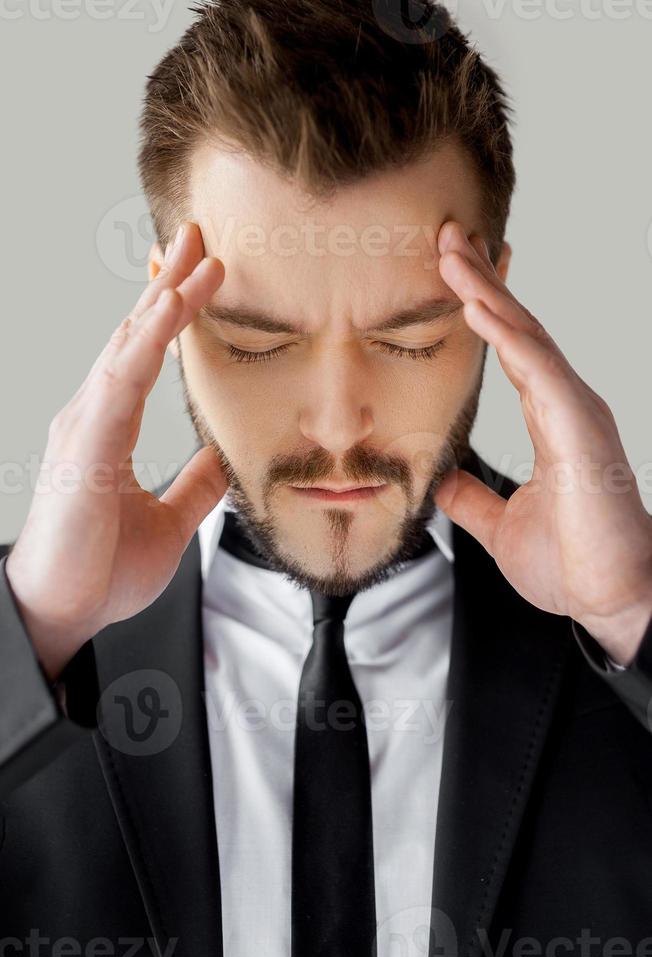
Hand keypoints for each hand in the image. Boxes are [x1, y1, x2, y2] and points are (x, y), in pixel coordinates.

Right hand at [6, 222, 226, 681]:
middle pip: (135, 336)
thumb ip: (196, 486)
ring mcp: (85, 424)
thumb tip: (226, 455)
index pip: (143, 356)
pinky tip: (171, 310)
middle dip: (168, 283)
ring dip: (166, 299)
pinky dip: (149, 341)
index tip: (195, 275)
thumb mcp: (170, 521)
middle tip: (198, 237)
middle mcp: (95, 415)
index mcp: (111, 428)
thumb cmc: (100, 570)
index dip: (167, 312)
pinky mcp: (86, 444)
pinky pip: (123, 381)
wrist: (60, 613)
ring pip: (130, 347)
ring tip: (199, 257)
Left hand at [434, 221, 651, 666]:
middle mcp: (564, 405)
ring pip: (529, 338)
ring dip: (488, 293)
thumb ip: (470, 497)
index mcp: (548, 418)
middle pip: (518, 328)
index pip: (510, 348)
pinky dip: (509, 337)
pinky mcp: (583, 431)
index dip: (480, 306)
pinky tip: (477, 309)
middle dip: (481, 280)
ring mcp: (576, 414)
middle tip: (445, 237)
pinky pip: (541, 372)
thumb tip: (441, 478)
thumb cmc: (570, 563)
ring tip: (453, 256)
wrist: (610, 603)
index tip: (447, 271)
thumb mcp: (499, 524)